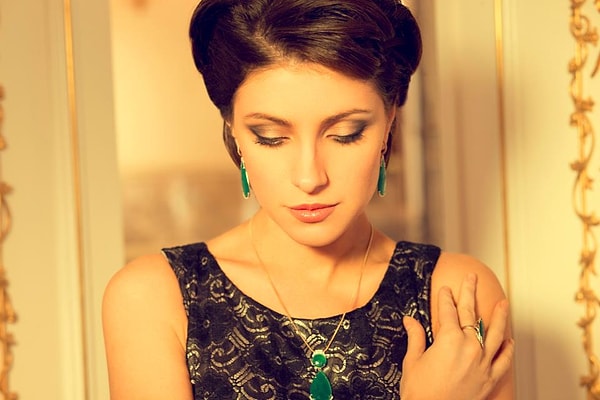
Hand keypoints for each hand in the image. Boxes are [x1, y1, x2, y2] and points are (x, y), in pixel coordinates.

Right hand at [399, 273, 513, 399]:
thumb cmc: (419, 391)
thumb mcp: (413, 361)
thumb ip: (415, 337)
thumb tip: (409, 320)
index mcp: (448, 340)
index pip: (448, 311)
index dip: (445, 298)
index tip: (445, 288)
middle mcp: (469, 347)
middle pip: (470, 314)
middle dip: (469, 293)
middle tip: (472, 277)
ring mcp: (482, 363)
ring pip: (494, 333)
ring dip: (499, 316)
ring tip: (503, 302)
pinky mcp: (490, 379)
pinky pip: (503, 360)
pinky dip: (507, 349)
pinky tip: (509, 340)